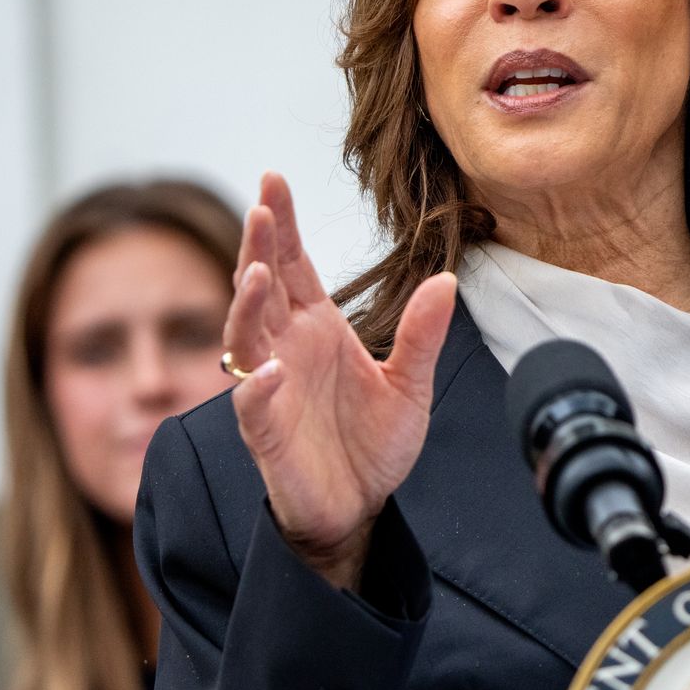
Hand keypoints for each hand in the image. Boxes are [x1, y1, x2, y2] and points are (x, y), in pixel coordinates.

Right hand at [225, 172, 455, 588]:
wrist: (360, 509)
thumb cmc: (374, 444)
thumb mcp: (410, 385)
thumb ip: (422, 335)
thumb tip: (445, 280)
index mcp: (317, 327)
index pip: (293, 264)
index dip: (283, 224)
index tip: (275, 180)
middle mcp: (286, 348)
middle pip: (262, 286)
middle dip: (258, 246)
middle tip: (262, 208)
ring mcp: (270, 388)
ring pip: (244, 336)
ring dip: (247, 304)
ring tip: (258, 274)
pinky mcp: (266, 434)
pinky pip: (252, 405)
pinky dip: (256, 386)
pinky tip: (268, 369)